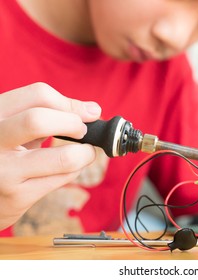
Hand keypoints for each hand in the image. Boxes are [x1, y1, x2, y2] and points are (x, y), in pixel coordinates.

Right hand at [0, 82, 100, 229]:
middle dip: (74, 124)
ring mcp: (3, 171)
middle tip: (83, 132)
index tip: (88, 113)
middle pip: (38, 121)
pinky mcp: (17, 197)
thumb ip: (49, 114)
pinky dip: (76, 170)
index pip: (38, 95)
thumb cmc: (8, 152)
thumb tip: (93, 109)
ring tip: (84, 153)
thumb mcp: (19, 126)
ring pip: (65, 157)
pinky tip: (68, 169)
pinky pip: (64, 178)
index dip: (70, 104)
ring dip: (85, 153)